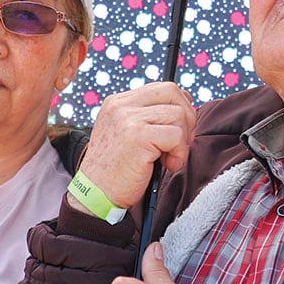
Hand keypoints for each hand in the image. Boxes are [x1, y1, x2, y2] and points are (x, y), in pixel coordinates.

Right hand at [74, 82, 194, 209]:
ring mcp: (128, 118)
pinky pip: (176, 135)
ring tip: (166, 159)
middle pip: (172, 91)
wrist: (96, 195)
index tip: (178, 130)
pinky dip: (179, 154)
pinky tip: (165, 165)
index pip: (162, 88)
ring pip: (178, 115)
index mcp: (118, 102)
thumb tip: (186, 108)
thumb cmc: (116, 170)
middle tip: (179, 143)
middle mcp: (120, 105)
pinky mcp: (138, 135)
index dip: (179, 106)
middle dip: (187, 117)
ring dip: (181, 142)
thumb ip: (147, 118)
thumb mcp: (127, 134)